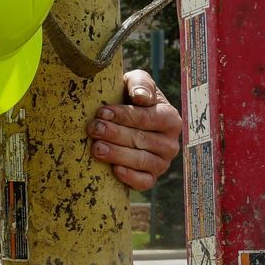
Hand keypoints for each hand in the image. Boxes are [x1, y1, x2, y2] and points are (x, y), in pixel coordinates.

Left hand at [87, 68, 183, 190]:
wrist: (125, 121)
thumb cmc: (130, 98)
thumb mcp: (135, 83)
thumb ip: (141, 83)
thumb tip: (142, 98)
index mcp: (170, 118)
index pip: (148, 118)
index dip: (124, 116)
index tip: (102, 112)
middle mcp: (170, 143)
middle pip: (142, 140)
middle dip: (115, 134)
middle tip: (94, 129)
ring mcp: (162, 163)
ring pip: (142, 161)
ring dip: (118, 154)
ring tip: (96, 148)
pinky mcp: (151, 178)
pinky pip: (144, 182)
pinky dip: (130, 177)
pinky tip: (114, 170)